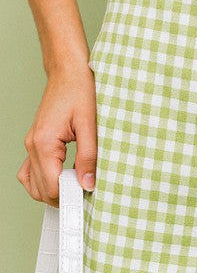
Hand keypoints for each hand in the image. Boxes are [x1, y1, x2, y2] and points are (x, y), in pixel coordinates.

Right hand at [17, 62, 96, 205]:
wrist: (68, 72)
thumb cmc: (80, 92)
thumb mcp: (90, 126)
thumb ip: (88, 158)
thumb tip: (88, 185)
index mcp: (44, 144)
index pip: (52, 187)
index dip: (70, 198)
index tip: (88, 200)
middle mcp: (32, 146)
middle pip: (42, 190)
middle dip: (63, 197)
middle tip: (86, 196)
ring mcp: (31, 145)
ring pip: (34, 184)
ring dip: (53, 192)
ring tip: (76, 188)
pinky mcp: (35, 143)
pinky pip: (31, 171)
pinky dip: (43, 181)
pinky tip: (62, 179)